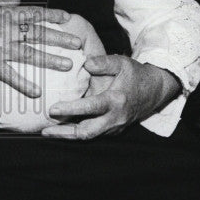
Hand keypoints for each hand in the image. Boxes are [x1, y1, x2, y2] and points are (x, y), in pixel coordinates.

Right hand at [0, 0, 81, 97]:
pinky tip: (37, 92)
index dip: (53, 14)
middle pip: (39, 33)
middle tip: (78, 44)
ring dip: (50, 60)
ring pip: (30, 53)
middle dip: (60, 38)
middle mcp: (6, 29)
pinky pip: (10, 75)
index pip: (34, 12)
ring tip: (68, 65)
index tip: (69, 17)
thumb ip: (1, 1)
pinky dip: (23, 84)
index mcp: (4, 13)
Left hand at [42, 55, 181, 138]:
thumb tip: (85, 63)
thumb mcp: (121, 62)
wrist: (154, 91)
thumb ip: (103, 62)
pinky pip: (92, 134)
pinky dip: (76, 133)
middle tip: (44, 129)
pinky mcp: (112, 131)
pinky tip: (61, 129)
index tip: (52, 108)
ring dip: (68, 136)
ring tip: (46, 132)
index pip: (91, 107)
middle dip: (65, 133)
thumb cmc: (134, 74)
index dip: (71, 109)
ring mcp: (114, 127)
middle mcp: (114, 118)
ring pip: (88, 136)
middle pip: (87, 132)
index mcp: (116, 100)